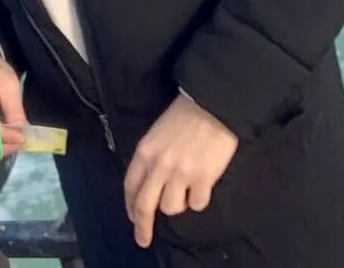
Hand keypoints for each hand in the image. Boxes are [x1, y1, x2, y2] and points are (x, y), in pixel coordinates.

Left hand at [124, 94, 237, 247]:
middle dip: (142, 226)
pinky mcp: (203, 179)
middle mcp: (159, 165)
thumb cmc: (184, 114)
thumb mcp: (157, 133)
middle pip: (145, 206)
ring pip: (171, 208)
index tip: (132, 219)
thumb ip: (151, 158)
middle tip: (143, 239)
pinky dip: (199, 198)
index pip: (130, 187)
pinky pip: (197, 204)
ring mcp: (181, 174)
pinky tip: (203, 184)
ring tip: (187, 188)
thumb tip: (149, 185)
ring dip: (178, 203)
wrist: (213, 103)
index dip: (130, 206)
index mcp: (145, 151)